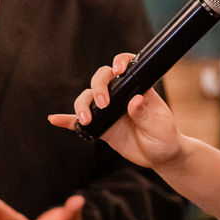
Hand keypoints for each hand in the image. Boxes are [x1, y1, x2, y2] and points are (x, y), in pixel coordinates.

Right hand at [47, 53, 184, 170]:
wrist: (160, 156)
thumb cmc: (165, 137)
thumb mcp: (160, 126)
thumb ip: (145, 114)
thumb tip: (134, 101)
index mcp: (137, 89)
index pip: (125, 68)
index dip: (119, 63)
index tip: (118, 71)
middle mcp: (120, 95)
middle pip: (100, 80)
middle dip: (98, 88)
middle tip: (103, 104)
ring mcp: (108, 111)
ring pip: (87, 98)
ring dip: (82, 105)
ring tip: (85, 119)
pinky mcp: (101, 126)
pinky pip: (79, 122)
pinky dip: (66, 120)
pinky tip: (54, 119)